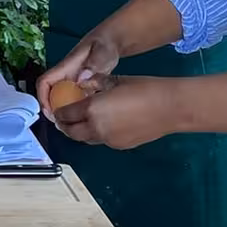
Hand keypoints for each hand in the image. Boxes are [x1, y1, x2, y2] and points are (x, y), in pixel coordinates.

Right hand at [36, 28, 122, 118]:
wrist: (112, 41)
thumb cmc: (105, 44)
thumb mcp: (102, 52)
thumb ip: (94, 63)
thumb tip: (82, 78)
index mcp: (66, 67)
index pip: (45, 82)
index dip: (42, 97)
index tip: (49, 112)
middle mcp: (67, 75)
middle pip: (50, 93)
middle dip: (51, 109)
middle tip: (62, 124)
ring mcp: (74, 81)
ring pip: (61, 98)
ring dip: (63, 111)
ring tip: (71, 125)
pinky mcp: (82, 86)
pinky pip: (74, 99)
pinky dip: (75, 109)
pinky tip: (84, 119)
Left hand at [51, 76, 180, 149]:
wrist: (169, 107)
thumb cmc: (142, 88)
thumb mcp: (114, 80)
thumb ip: (95, 84)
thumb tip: (82, 84)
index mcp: (92, 109)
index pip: (66, 114)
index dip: (59, 112)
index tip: (57, 108)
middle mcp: (96, 128)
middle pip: (71, 132)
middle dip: (64, 126)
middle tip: (63, 118)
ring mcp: (109, 140)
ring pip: (86, 139)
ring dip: (80, 131)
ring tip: (81, 121)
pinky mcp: (120, 146)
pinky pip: (101, 140)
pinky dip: (96, 133)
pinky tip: (103, 124)